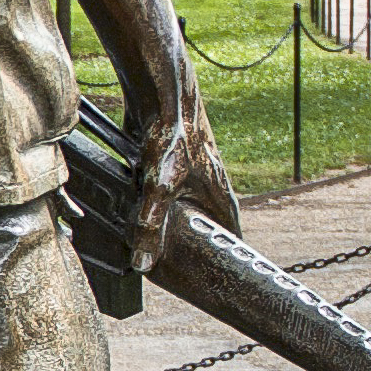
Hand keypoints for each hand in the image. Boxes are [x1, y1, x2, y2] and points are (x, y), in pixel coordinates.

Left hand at [130, 79, 237, 272]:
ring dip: (176, 223)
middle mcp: (210, 184)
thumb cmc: (171, 135)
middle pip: (208, 223)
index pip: (232, 234)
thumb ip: (150, 225)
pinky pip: (167, 191)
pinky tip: (139, 209)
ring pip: (187, 206)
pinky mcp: (171, 161)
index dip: (227, 256)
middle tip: (185, 268)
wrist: (162, 91)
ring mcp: (192, 172)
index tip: (223, 279)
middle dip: (197, 243)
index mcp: (219, 194)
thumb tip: (143, 263)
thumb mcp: (159, 187)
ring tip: (162, 244)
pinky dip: (157, 203)